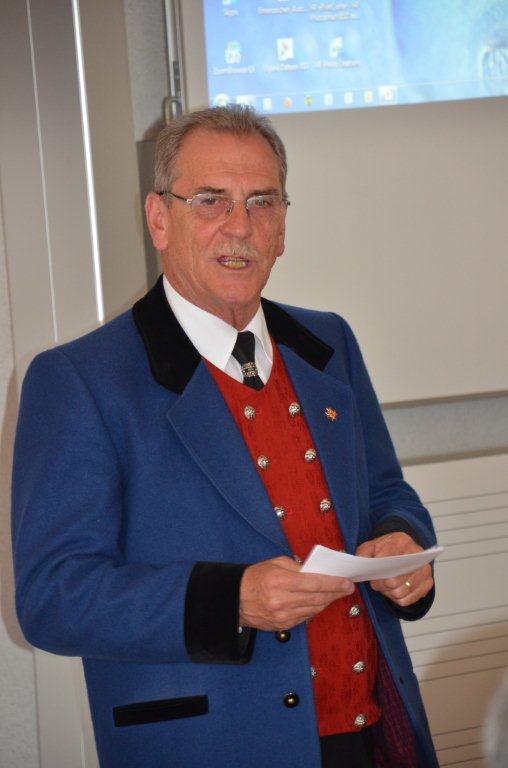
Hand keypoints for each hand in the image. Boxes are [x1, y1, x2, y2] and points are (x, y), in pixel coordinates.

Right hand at [239, 556, 354, 630]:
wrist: (235, 599)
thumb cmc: (255, 577)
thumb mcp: (275, 563)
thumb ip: (297, 567)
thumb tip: (317, 573)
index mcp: (280, 581)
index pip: (313, 583)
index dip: (333, 583)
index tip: (347, 582)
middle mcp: (282, 601)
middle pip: (317, 598)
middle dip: (335, 593)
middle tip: (348, 588)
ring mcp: (282, 616)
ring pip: (313, 609)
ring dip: (327, 601)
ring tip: (336, 594)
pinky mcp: (282, 626)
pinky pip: (305, 617)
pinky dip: (314, 609)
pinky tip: (320, 602)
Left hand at [355, 532, 433, 607]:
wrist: (405, 551)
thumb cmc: (386, 550)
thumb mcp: (371, 546)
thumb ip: (363, 553)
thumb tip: (361, 565)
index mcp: (401, 541)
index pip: (388, 561)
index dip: (377, 572)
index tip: (372, 574)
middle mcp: (416, 554)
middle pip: (394, 581)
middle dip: (381, 585)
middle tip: (376, 582)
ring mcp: (424, 569)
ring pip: (400, 592)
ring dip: (388, 593)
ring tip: (385, 586)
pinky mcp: (428, 583)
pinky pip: (407, 600)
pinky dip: (397, 599)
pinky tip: (394, 590)